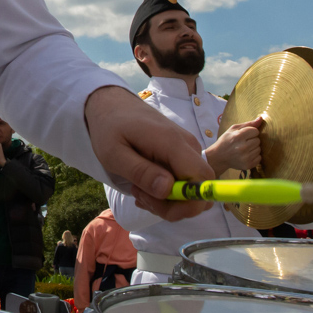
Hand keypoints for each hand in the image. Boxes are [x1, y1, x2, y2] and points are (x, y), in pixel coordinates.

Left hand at [83, 85, 215, 220]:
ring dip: (165, 201)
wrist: (112, 105)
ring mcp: (187, 151)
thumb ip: (141, 171)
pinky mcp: (182, 155)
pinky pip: (184, 183)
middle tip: (140, 197)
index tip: (157, 205)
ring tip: (136, 189)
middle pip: (199, 191)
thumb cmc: (109, 127)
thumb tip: (168, 189)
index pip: (202, 181)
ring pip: (191, 191)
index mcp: (173, 144)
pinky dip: (165, 193)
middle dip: (172, 207)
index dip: (188, 202)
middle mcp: (188, 147)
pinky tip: (142, 187)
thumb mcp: (114, 153)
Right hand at [203, 116, 264, 175]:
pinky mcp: (248, 165)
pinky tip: (246, 155)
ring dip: (253, 148)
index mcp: (238, 136)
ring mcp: (245, 157)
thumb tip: (261, 118)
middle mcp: (242, 147)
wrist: (218, 157)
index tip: (244, 135)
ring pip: (259, 149)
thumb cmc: (226, 141)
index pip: (255, 131)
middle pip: (258, 140)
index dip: (251, 132)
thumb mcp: (233, 129)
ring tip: (244, 149)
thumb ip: (248, 124)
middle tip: (243, 142)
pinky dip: (254, 156)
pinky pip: (259, 158)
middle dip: (252, 140)